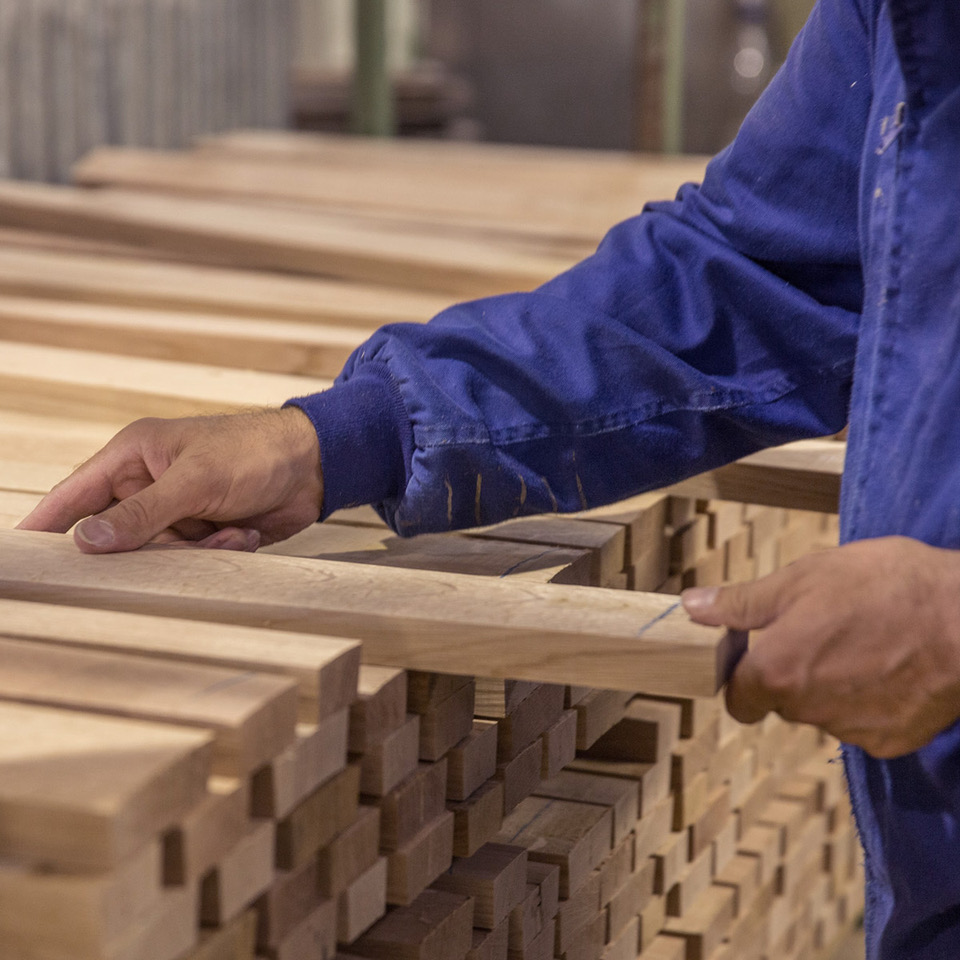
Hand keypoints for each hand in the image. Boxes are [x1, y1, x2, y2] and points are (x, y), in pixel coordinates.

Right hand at [17, 408, 323, 553]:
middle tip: (176, 548)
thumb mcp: (195, 480)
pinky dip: (218, 554)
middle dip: (146, 551)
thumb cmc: (253, 452)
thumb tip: (86, 542)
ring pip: (157, 556)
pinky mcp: (203, 532)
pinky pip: (191, 561)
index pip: (72, 497)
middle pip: (115, 538)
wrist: (315, 466)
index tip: (18, 561)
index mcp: (131, 457)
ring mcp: (175, 512)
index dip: (43, 527)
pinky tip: (245, 534)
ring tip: (230, 531)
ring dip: (195, 552)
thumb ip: (142, 513)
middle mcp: (147, 485)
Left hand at [682, 536, 959, 757]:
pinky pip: (865, 723)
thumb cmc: (882, 587)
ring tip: (866, 641)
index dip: (744, 675)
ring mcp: (852, 731)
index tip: (762, 651)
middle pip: (783, 701)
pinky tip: (893, 666)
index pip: (737, 699)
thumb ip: (742, 602)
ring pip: (824, 711)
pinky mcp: (892, 741)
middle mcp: (808, 712)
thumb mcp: (801, 579)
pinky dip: (871, 701)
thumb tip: (691, 607)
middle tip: (826, 630)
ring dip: (833, 685)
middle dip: (793, 672)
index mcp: (777, 673)